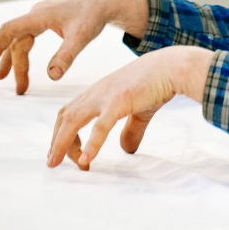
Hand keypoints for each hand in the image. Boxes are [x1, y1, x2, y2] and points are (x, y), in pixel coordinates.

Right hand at [0, 0, 148, 93]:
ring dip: (16, 59)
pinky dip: (24, 50)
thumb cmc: (93, 16)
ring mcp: (41, 15)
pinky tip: (22, 61)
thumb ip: (66, 56)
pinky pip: (29, 36)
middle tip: (20, 89)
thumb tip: (52, 76)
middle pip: (18, 41)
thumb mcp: (81, 37)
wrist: (104, 0)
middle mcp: (37, 13)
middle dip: (16, 65)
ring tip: (6, 78)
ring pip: (22, 39)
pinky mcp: (47, 19)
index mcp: (40, 15)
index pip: (10, 30)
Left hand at [48, 45, 213, 169]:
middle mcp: (97, 92)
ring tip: (58, 163)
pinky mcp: (119, 101)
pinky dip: (90, 144)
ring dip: (63, 143)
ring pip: (73, 120)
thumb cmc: (158, 83)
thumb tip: (125, 149)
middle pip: (65, 116)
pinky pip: (100, 126)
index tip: (64, 153)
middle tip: (55, 162)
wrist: (174, 66)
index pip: (70, 111)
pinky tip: (85, 160)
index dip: (62, 132)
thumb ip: (131, 129)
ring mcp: (106, 96)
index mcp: (100, 91)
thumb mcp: (140, 109)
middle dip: (57, 140)